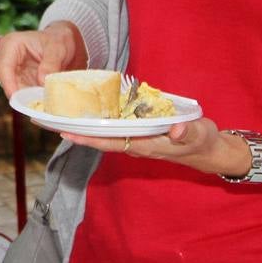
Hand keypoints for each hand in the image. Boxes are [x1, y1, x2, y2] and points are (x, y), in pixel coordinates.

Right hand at [0, 21, 84, 96]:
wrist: (60, 42)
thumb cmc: (56, 40)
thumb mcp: (57, 49)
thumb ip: (50, 64)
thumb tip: (42, 81)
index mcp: (11, 43)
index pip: (4, 66)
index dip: (8, 83)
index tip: (16, 97)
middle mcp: (5, 56)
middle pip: (5, 79)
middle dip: (19, 92)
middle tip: (36, 102)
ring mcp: (10, 69)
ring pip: (11, 88)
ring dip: (25, 96)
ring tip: (41, 101)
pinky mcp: (16, 79)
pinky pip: (19, 92)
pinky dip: (29, 97)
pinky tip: (40, 100)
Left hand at [61, 119, 261, 192]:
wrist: (212, 151)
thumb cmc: (204, 142)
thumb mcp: (199, 134)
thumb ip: (188, 131)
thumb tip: (175, 129)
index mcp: (145, 145)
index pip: (110, 142)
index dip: (88, 137)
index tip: (66, 131)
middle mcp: (137, 144)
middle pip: (101, 138)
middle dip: (77, 131)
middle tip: (49, 121)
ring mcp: (138, 140)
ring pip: (106, 133)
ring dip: (85, 126)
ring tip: (62, 114)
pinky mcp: (143, 133)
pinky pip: (116, 127)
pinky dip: (101, 121)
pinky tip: (89, 111)